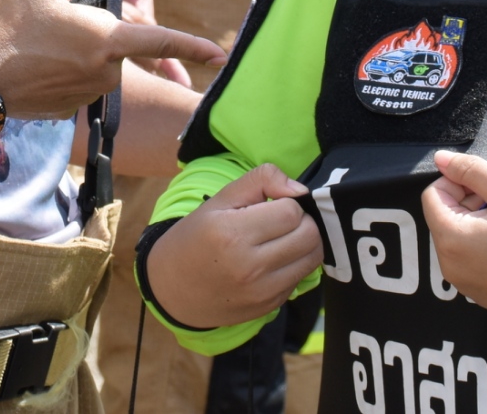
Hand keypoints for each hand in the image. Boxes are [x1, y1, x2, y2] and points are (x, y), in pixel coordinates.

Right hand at [0, 0, 222, 118]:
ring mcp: (86, 95)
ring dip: (70, 53)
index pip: (161, 40)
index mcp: (108, 40)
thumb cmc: (15, 27)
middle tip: (48, 25)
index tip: (221, 56)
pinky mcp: (67, 110)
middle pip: (109, 45)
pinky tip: (30, 66)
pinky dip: (56, 73)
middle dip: (87, 33)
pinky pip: (70, 83)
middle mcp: (106, 73)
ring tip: (34, 46)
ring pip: (89, 64)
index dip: (193, 45)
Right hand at [143, 164, 324, 328]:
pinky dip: (294, 264)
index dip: (286, 202)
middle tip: (282, 220)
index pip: (291, 211)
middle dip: (302, 221)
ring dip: (304, 242)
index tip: (270, 205)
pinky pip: (301, 277)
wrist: (173, 287)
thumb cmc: (197, 236)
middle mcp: (250, 266)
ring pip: (313, 257)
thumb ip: (261, 180)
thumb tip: (299, 189)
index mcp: (233, 233)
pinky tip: (272, 260)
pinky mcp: (270, 306)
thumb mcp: (220, 199)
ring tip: (282, 237)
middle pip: (310, 235)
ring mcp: (262, 291)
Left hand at [420, 150, 486, 331]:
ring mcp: (465, 285)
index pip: (433, 194)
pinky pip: (473, 260)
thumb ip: (472, 170)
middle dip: (471, 202)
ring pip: (460, 237)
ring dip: (481, 222)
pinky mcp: (482, 296)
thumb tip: (442, 159)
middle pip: (445, 216)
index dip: (461, 182)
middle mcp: (451, 267)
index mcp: (452, 239)